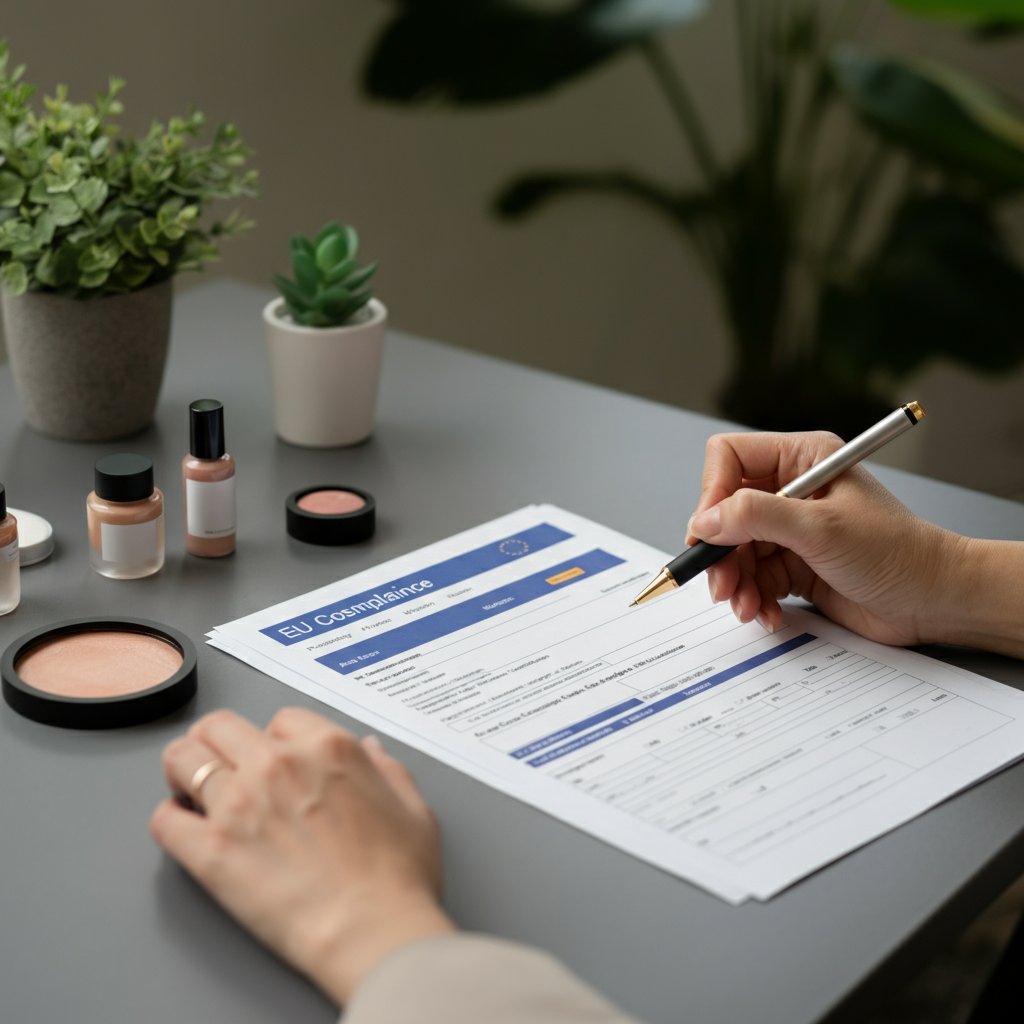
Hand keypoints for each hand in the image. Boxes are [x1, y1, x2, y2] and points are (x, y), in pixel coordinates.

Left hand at [150, 707, 454, 1005]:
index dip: (275, 738)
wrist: (373, 930)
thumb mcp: (413, 807)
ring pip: (182, 760)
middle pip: (219, 726)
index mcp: (327, 748)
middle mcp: (277, 764)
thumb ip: (387, 769)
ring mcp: (239, 804)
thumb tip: (369, 751)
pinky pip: (164, 819)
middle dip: (216, 740)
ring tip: (187, 787)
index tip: (274, 758)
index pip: (280, 719)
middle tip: (218, 761)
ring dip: (182, 770)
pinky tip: (181, 825)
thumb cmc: (398, 877)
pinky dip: (168, 818)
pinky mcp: (209, 850)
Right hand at [685, 430, 965, 647]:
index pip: (730, 458)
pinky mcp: (793, 565)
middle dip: (721, 552)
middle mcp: (791, 490)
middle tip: (722, 583)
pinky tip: (767, 613)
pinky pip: (753, 578)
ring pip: (735, 550)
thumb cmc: (898, 554)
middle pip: (725, 512)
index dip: (713, 493)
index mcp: (803, 459)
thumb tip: (705, 520)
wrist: (934, 601)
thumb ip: (757, 517)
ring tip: (747, 606)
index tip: (709, 532)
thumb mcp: (821, 529)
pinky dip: (753, 599)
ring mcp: (791, 530)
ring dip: (735, 582)